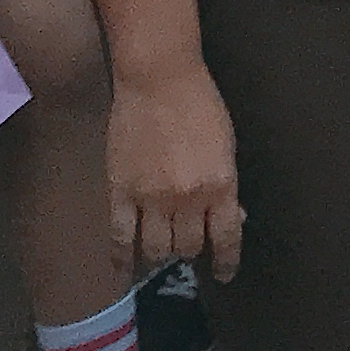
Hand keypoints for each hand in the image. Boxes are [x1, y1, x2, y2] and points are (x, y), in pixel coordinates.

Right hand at [107, 65, 245, 277]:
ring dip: (161, 252)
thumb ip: (226, 185)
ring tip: (160, 246)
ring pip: (156, 249)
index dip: (225, 262)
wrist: (159, 78)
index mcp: (220, 185)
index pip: (226, 238)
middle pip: (187, 247)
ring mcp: (151, 198)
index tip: (223, 272)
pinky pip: (120, 238)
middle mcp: (188, 199)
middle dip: (189, 249)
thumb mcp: (226, 145)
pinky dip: (124, 257)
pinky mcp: (120, 193)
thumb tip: (229, 217)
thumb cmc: (200, 104)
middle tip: (186, 243)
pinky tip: (126, 264)